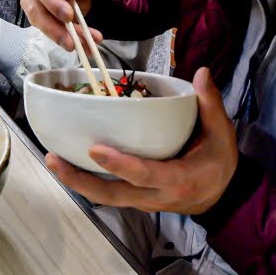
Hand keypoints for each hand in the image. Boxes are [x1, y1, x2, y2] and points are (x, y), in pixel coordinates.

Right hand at [13, 0, 103, 50]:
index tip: (68, 15)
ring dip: (62, 36)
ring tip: (83, 45)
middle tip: (72, 40)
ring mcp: (30, 4)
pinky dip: (67, 38)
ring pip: (41, 24)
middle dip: (54, 26)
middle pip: (35, 9)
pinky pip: (50, 31)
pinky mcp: (39, 19)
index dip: (51, 2)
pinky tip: (84, 45)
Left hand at [45, 68, 238, 214]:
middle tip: (54, 159)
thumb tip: (202, 72)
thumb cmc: (219, 161)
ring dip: (77, 181)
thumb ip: (210, 104)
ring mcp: (144, 202)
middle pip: (113, 195)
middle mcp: (156, 196)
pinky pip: (109, 194)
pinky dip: (87, 181)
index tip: (95, 149)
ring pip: (106, 197)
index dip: (120, 164)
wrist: (222, 196)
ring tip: (53, 160)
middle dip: (81, 180)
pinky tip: (68, 164)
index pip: (145, 175)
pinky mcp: (135, 200)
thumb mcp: (222, 133)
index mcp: (179, 180)